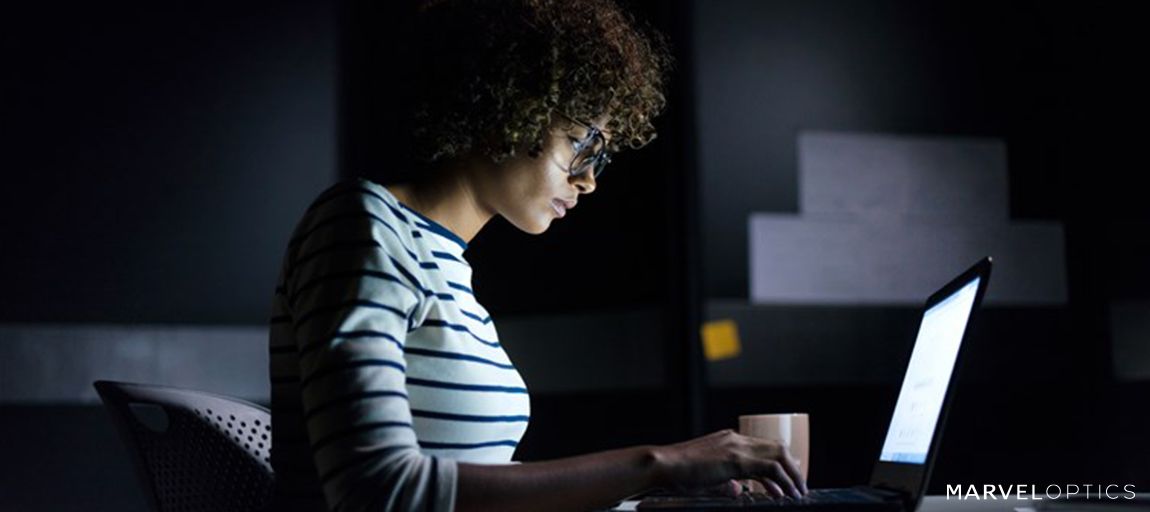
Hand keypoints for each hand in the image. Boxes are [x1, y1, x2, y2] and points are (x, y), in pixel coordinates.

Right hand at [651, 429, 807, 498]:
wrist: (661, 465)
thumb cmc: (677, 474)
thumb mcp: (707, 478)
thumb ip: (726, 483)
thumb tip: (739, 490)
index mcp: (728, 440)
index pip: (763, 448)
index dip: (780, 464)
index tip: (787, 481)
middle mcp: (735, 439)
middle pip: (777, 448)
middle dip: (793, 468)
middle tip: (799, 487)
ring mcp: (736, 447)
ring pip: (778, 456)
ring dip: (792, 475)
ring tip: (798, 493)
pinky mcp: (735, 460)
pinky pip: (769, 468)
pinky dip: (782, 481)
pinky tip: (785, 494)